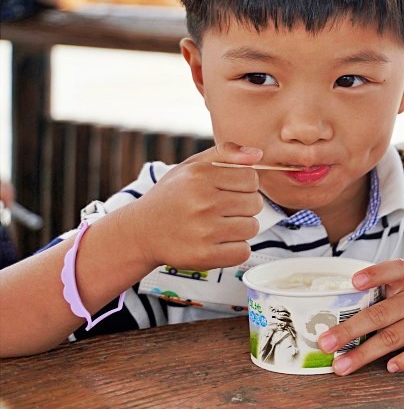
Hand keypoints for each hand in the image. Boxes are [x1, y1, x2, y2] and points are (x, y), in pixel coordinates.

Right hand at [126, 141, 263, 270]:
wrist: (140, 232)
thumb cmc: (171, 197)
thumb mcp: (191, 166)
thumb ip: (225, 153)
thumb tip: (258, 155)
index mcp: (200, 176)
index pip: (251, 178)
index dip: (245, 185)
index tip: (229, 191)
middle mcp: (202, 202)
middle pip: (255, 203)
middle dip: (244, 206)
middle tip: (223, 210)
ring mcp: (203, 231)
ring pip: (252, 228)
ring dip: (241, 228)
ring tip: (219, 225)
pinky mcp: (204, 255)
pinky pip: (243, 252)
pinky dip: (235, 249)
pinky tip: (218, 242)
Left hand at [318, 260, 403, 375]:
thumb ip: (381, 297)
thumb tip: (335, 320)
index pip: (394, 271)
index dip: (374, 274)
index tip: (353, 282)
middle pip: (380, 313)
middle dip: (349, 329)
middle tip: (325, 343)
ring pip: (394, 336)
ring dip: (365, 353)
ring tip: (342, 366)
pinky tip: (390, 367)